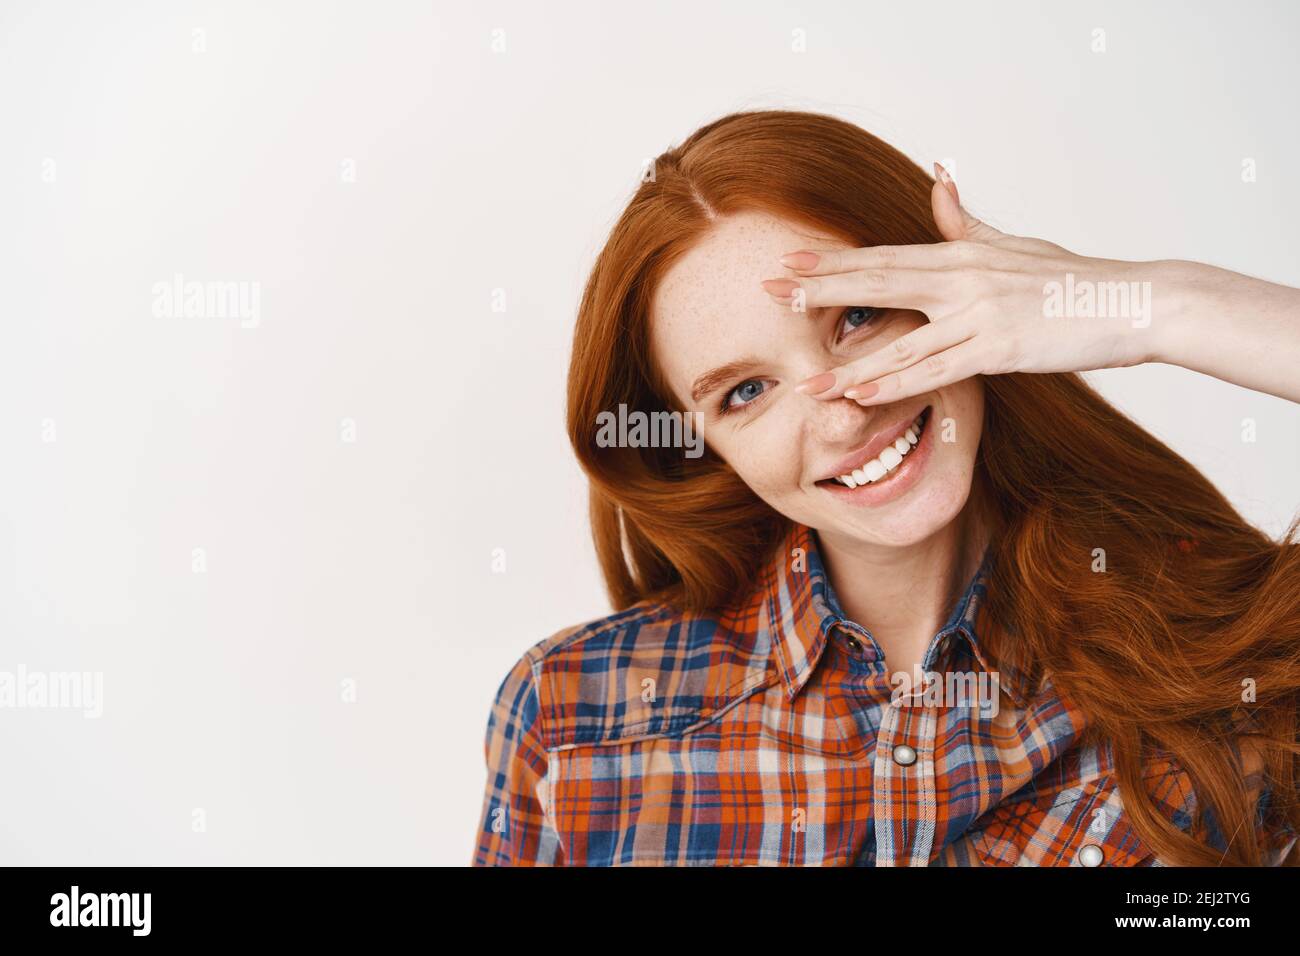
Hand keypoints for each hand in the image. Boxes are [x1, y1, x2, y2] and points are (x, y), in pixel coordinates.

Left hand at [759, 163, 1168, 405]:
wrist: (1134, 299)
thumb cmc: (1073, 276)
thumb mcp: (1014, 242)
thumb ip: (968, 222)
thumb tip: (940, 181)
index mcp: (962, 255)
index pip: (883, 257)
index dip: (832, 263)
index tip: (787, 263)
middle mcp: (963, 279)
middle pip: (877, 284)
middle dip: (819, 292)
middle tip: (767, 293)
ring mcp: (980, 314)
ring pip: (899, 343)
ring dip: (849, 366)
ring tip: (804, 381)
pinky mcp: (1000, 349)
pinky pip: (936, 372)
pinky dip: (896, 387)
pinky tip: (862, 398)